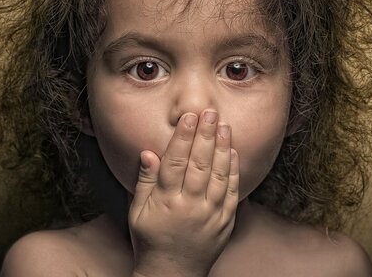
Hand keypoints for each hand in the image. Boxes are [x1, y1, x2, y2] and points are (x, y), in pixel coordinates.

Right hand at [128, 110, 239, 276]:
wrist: (172, 274)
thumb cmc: (150, 240)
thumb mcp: (137, 212)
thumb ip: (145, 181)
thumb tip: (149, 153)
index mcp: (166, 202)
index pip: (176, 162)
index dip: (182, 137)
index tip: (188, 117)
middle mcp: (190, 206)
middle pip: (199, 164)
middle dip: (205, 135)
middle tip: (210, 112)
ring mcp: (210, 214)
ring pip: (219, 174)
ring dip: (222, 148)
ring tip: (223, 125)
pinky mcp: (224, 221)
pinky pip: (231, 192)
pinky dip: (233, 171)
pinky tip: (233, 152)